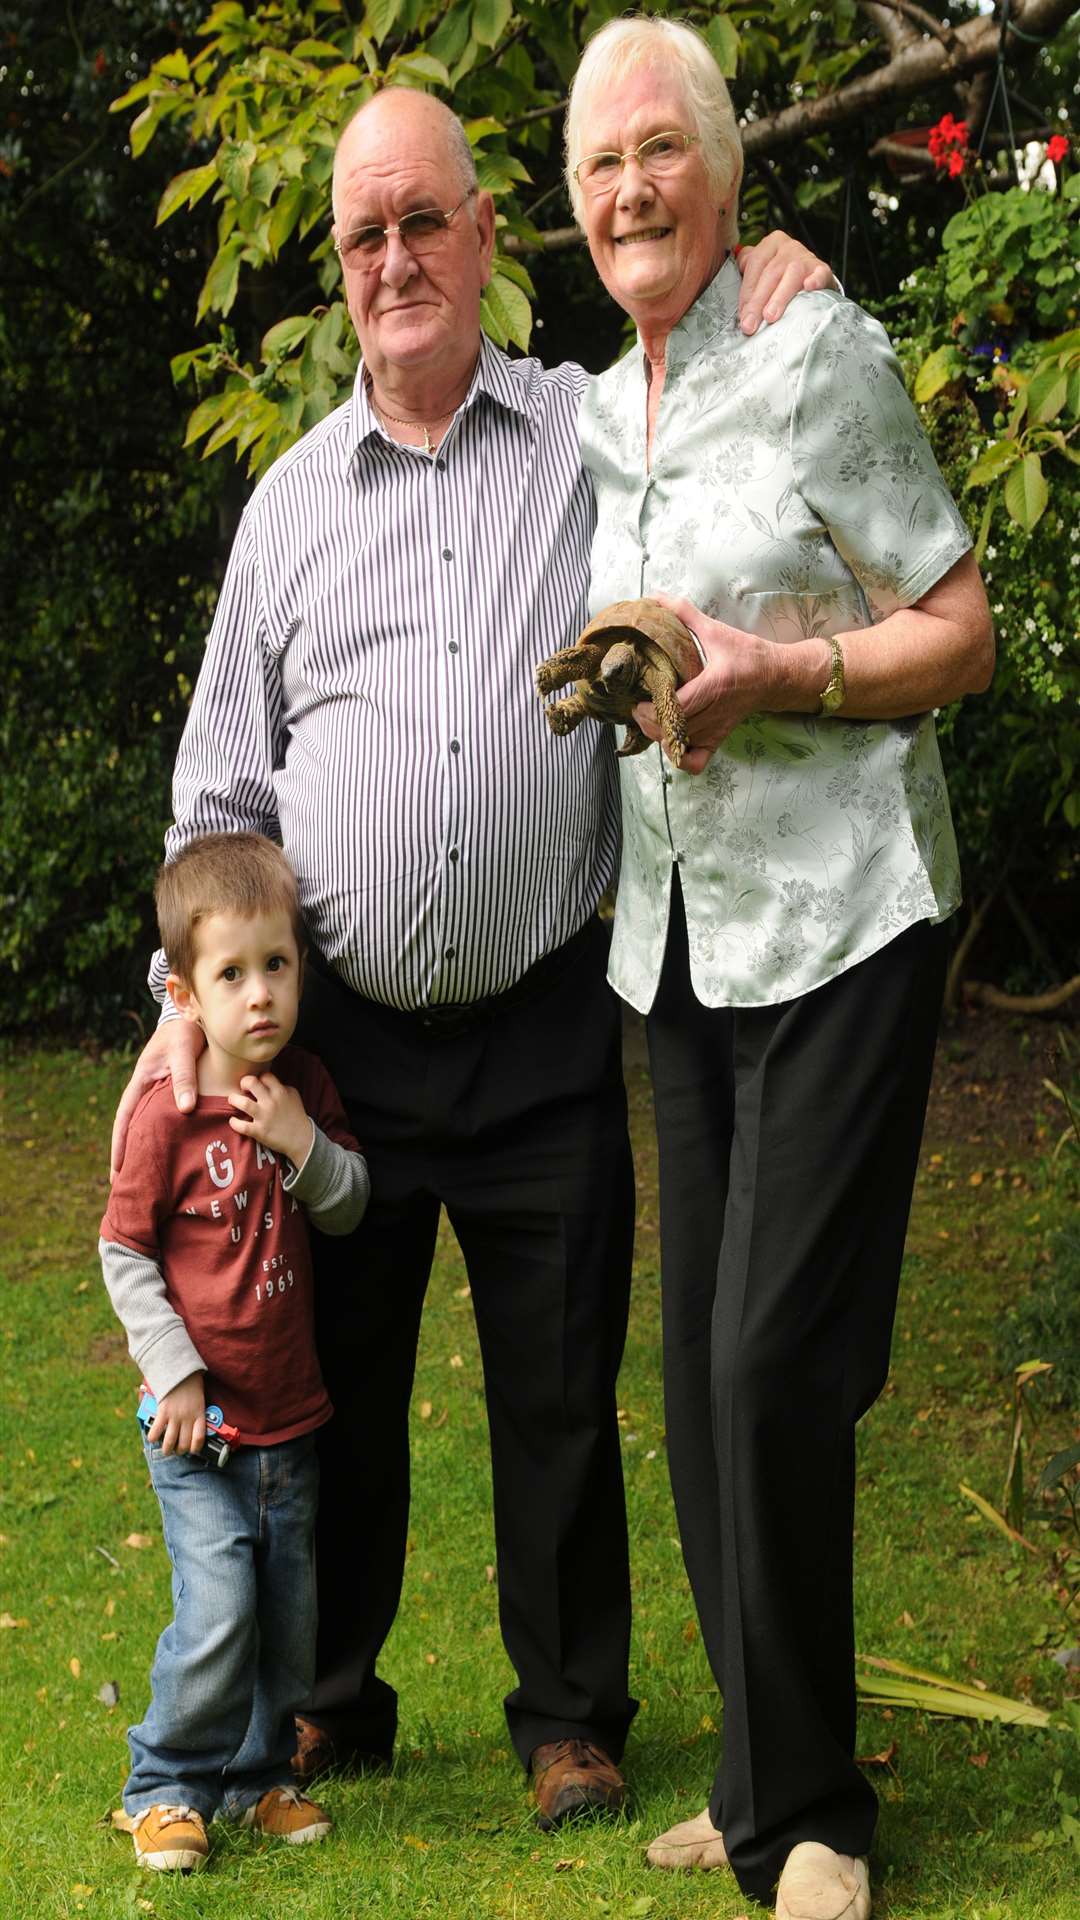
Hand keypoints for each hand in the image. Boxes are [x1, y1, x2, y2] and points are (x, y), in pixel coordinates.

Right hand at [110, 1019, 204, 1181]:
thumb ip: (184, 1077)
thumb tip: (185, 1109)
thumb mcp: (184, 1051)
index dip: (120, 1145)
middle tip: (123, 1185)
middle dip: (126, 1155)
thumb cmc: (185, 1032)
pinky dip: (161, 1136)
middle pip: (130, 1128)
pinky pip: (162, 1119)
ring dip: (142, 1148)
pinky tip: (167, 1152)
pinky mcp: (170, 1092)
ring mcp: (156, 1092)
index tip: (117, 1170)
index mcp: (141, 1082)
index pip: (125, 1119)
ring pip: (145, 1125)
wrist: (190, 1017)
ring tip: (143, 1176)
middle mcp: (145, 1090)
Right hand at [148, 1371, 205, 1455]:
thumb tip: (192, 1427)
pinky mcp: (163, 1412)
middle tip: (176, 1450)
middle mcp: (188, 1417)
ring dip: (167, 1449)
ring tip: (166, 1450)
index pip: (199, 1438)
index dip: (195, 1448)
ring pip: (170, 1442)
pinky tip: (153, 1438)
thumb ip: (196, 1413)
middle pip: (184, 1443)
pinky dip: (153, 1437)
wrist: (180, 1370)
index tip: (192, 1450)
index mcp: (199, 1414)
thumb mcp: (199, 1400)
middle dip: (180, 1451)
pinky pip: (156, 1431)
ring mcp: (175, 1415)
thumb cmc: (191, 1385)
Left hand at [229, 1072, 311, 1165]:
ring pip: (243, 1103)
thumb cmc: (297, 1115)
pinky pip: (241, 1126)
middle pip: (251, 1082)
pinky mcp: (259, 1131)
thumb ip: (281, 1087)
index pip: (265, 1076)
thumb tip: (266, 1084)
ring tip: (233, 1101)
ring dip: (234, 1100)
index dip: (259, 1078)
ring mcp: (264, 1117)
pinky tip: (234, 1120)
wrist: (302, 1139)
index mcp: (280, 1092)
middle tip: (243, 1089)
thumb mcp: (293, 1096)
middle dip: (244, 1083)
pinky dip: (234, 1123)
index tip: (257, 1084)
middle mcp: (271, 1102)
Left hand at [634, 593, 781, 772]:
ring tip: (649, 719)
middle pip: (672, 730)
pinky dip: (677, 757)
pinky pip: (694, 762)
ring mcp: (716, 730)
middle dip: (648, 722)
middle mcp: (714, 713)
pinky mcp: (718, 739)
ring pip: (678, 746)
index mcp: (714, 686)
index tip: (639, 699)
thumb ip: (685, 614)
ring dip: (658, 736)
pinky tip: (670, 740)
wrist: (776, 677)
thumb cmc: (747, 654)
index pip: (678, 708)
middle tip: (637, 707)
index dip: (652, 709)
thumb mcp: (716, 631)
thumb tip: (656, 597)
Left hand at [735, 230, 834, 335]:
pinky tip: (809, 288)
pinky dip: (815, 280)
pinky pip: (820, 273)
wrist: (811, 282)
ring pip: (792, 274)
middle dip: (758, 301)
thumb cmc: (779, 280)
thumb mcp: (761, 272)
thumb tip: (738, 277)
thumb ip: (748, 273)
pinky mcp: (823, 269)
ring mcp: (807, 256)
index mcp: (770, 244)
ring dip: (780, 297)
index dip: (747, 291)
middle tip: (750, 325)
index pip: (755, 265)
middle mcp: (789, 246)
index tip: (742, 316)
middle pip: (771, 273)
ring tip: (770, 317)